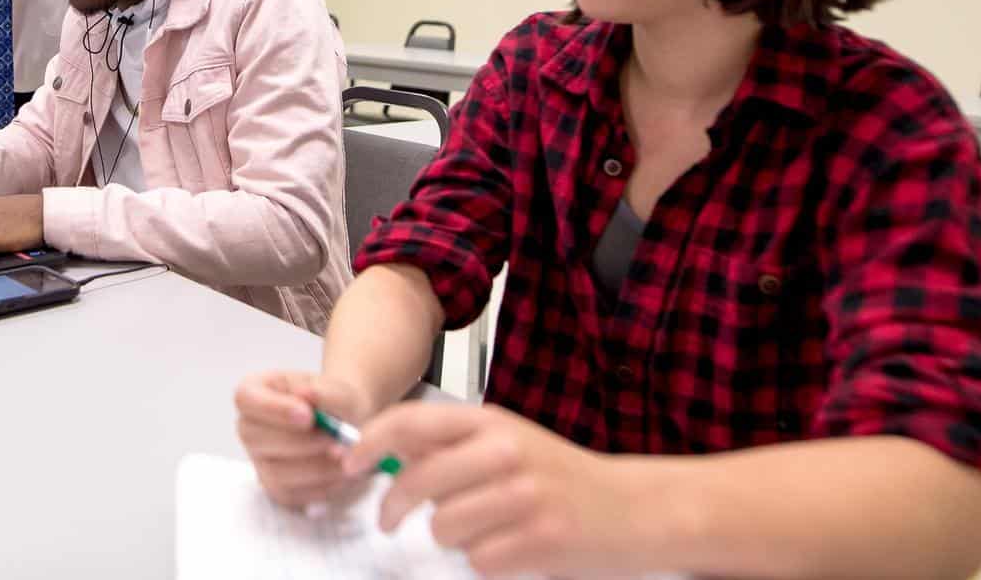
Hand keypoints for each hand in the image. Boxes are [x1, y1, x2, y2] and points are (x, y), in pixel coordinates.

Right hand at [235, 370, 375, 508]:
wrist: (348, 425)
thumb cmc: (335, 402)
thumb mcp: (336, 389)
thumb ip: (324, 392)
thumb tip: (307, 395)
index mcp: (254, 393)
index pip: (246, 399)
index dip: (274, 409)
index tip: (308, 415)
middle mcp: (250, 429)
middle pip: (257, 438)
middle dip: (301, 442)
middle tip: (337, 438)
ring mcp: (260, 462)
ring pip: (277, 472)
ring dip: (317, 466)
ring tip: (346, 454)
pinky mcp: (278, 489)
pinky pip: (294, 495)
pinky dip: (323, 486)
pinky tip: (344, 471)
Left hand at [347, 403, 647, 577]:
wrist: (631, 508)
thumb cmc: (559, 475)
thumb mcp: (505, 440)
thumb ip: (451, 443)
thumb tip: (383, 450)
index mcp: (490, 421)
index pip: (411, 422)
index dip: (369, 444)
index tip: (349, 464)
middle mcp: (504, 451)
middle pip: (417, 481)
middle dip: (392, 507)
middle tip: (387, 520)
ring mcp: (524, 496)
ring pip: (443, 526)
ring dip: (452, 535)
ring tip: (484, 527)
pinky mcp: (538, 540)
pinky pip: (477, 559)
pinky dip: (485, 560)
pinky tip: (512, 546)